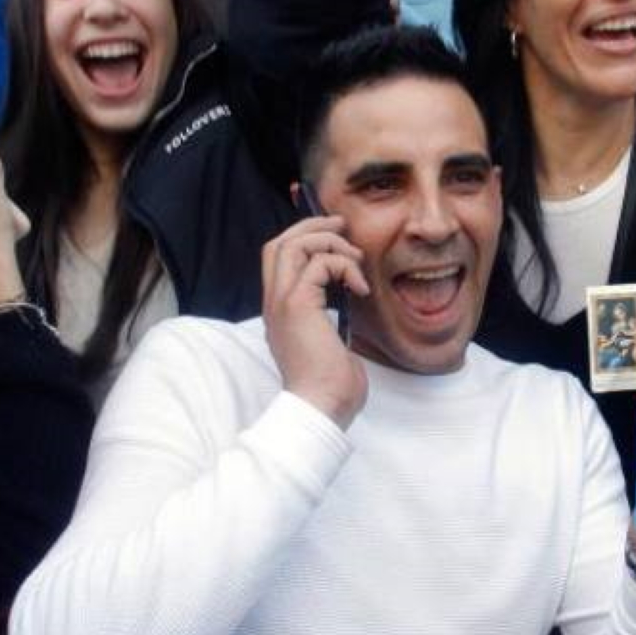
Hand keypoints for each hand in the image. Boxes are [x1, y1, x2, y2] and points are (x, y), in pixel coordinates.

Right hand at [261, 214, 369, 428]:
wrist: (322, 407)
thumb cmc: (331, 383)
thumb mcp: (330, 339)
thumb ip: (330, 313)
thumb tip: (350, 293)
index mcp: (280, 310)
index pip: (278, 257)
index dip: (302, 235)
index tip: (334, 230)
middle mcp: (274, 302)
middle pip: (279, 243)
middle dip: (313, 226)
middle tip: (343, 227)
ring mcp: (282, 303)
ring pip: (292, 244)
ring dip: (329, 242)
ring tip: (355, 260)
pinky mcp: (298, 306)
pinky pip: (319, 264)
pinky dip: (345, 266)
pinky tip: (360, 288)